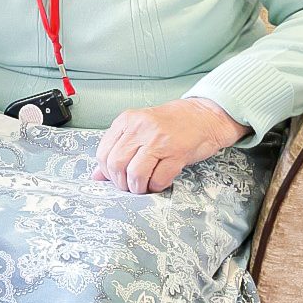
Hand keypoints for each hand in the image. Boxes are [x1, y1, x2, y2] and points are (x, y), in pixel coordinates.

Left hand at [93, 98, 249, 193]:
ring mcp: (158, 139)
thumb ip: (118, 149)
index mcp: (126, 120)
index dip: (107, 172)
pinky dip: (156, 187)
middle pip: (116, 165)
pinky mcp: (177, 152)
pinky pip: (158, 179)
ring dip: (138, 188)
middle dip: (121, 183)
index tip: (116, 178)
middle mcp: (140, 128)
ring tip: (144, 186)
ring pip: (135, 174)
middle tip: (130, 186)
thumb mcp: (139, 130)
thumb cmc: (172, 123)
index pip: (103, 153)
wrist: (205, 115)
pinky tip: (159, 182)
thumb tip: (97, 175)